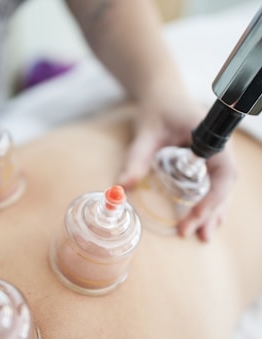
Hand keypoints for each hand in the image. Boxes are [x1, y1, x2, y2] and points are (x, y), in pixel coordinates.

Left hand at [117, 90, 236, 240]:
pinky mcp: (205, 161)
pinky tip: (203, 219)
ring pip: (221, 188)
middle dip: (210, 212)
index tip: (194, 216)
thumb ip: (136, 158)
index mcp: (211, 137)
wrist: (163, 95)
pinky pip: (213, 184)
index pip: (224, 173)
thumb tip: (122, 187)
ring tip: (203, 235)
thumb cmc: (158, 109)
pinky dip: (208, 202)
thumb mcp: (146, 132)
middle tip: (195, 235)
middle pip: (223, 185)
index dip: (214, 198)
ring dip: (213, 212)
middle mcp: (219, 148)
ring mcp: (214, 155)